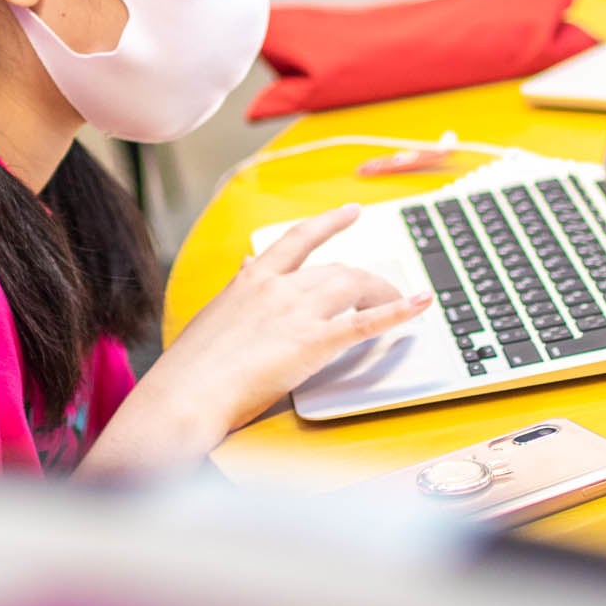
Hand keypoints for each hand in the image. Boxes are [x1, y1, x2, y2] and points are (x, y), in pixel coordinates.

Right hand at [87, 205, 429, 472]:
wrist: (187, 393)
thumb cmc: (192, 368)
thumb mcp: (213, 315)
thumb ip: (237, 292)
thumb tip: (246, 268)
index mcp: (251, 279)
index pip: (298, 239)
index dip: (329, 223)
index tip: (350, 212)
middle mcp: (278, 286)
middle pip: (336, 268)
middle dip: (365, 277)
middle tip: (386, 285)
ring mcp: (297, 311)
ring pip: (353, 286)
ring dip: (382, 292)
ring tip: (401, 302)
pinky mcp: (313, 342)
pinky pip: (365, 322)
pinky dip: (398, 311)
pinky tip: (419, 305)